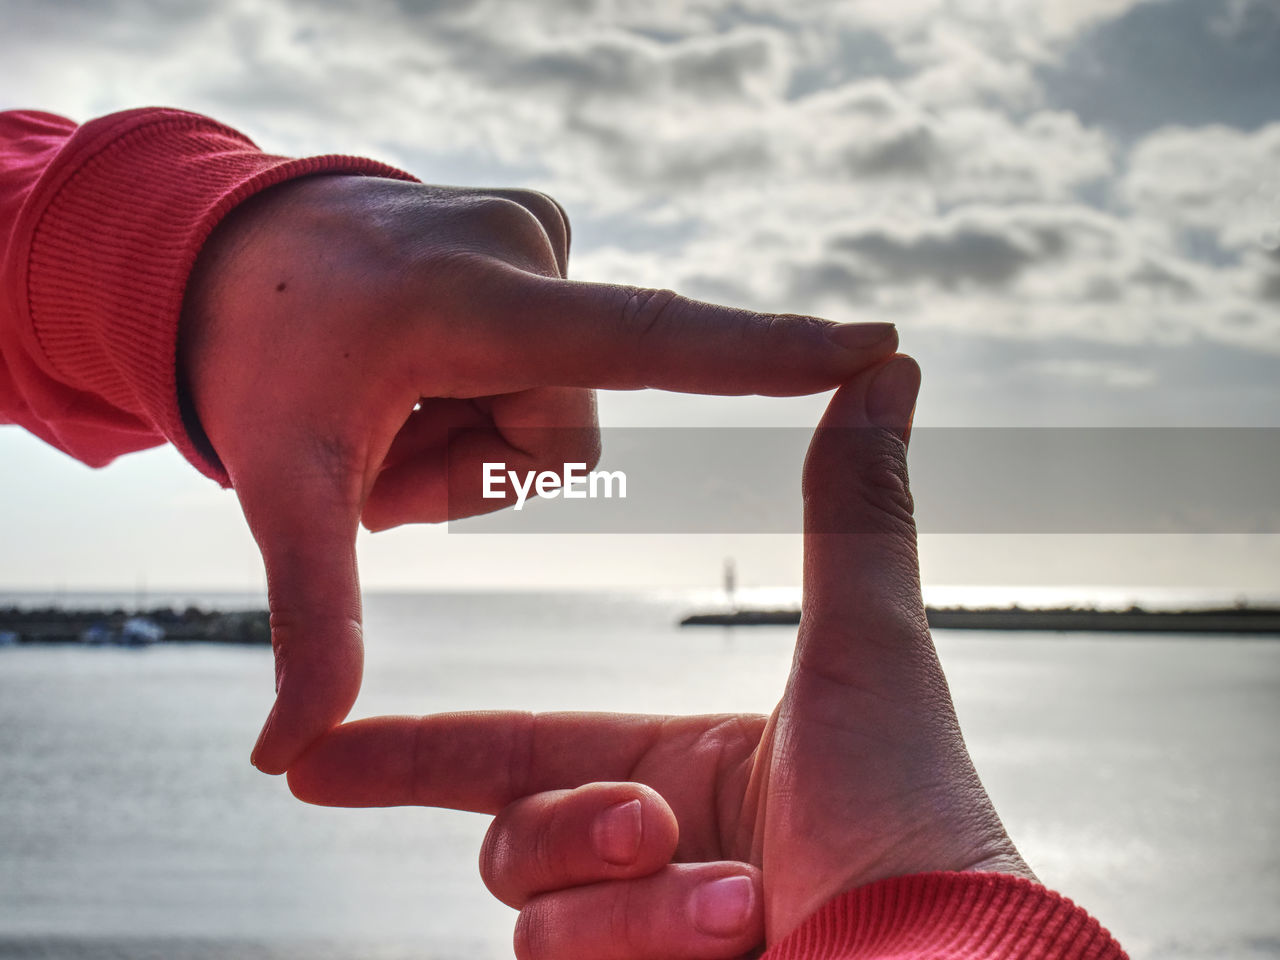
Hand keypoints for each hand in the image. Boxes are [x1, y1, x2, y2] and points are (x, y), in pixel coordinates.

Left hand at [179, 175, 899, 772]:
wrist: (224, 252)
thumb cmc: (254, 360)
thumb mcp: (282, 487)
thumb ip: (310, 618)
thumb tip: (281, 759)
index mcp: (474, 303)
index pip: (644, 342)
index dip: (767, 355)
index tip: (876, 347)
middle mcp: (525, 253)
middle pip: (557, 438)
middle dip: (470, 469)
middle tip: (378, 444)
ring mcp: (533, 236)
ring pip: (550, 409)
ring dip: (468, 436)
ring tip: (391, 406)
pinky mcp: (535, 237)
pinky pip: (542, 363)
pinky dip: (478, 394)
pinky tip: (412, 371)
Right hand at [286, 356, 1034, 957]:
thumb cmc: (914, 816)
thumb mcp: (866, 648)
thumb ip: (851, 505)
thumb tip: (889, 363)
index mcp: (688, 777)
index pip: (519, 757)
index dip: (413, 758)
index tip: (315, 763)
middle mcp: (657, 864)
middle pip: (514, 841)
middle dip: (571, 830)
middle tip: (654, 826)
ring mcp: (646, 946)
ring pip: (536, 918)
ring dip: (630, 906)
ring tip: (740, 908)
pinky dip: (642, 953)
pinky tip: (740, 953)